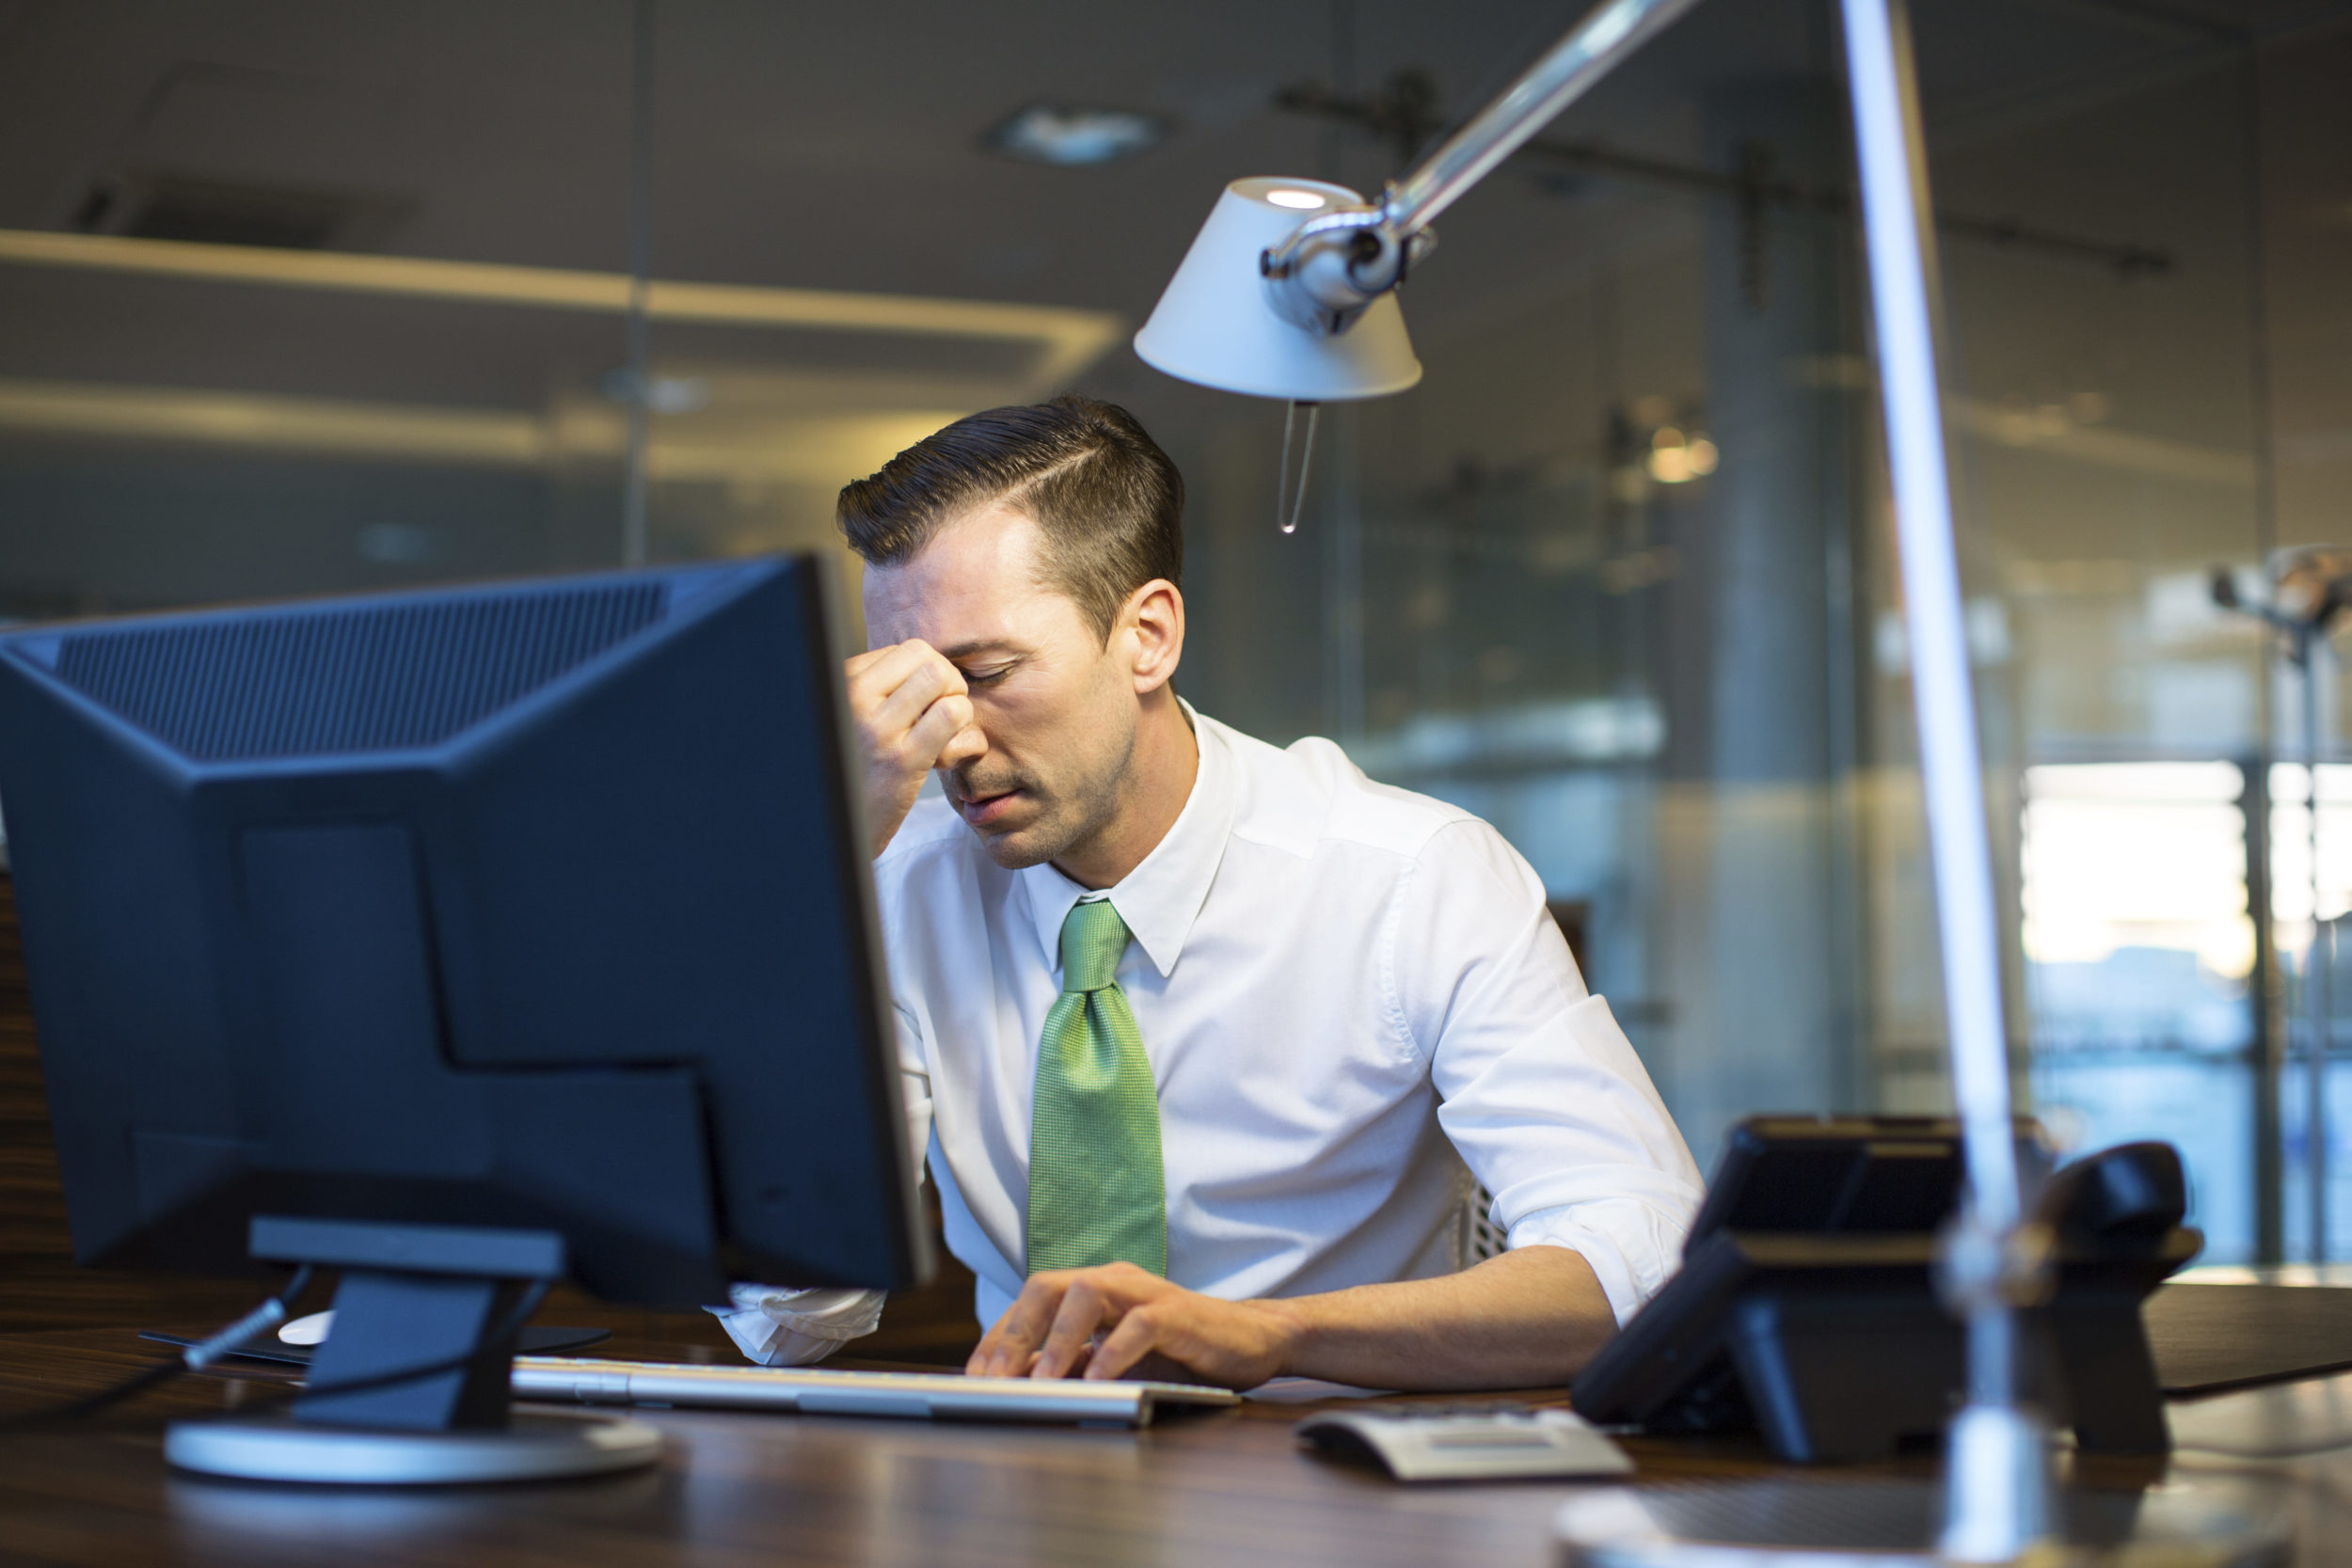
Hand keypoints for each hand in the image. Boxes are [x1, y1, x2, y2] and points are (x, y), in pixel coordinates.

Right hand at [844, 640, 981, 855]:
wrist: (840, 825)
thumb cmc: (858, 769)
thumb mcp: (856, 718)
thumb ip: (885, 690)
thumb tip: (937, 665)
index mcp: (843, 683)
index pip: (909, 651)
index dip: (930, 675)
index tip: (925, 706)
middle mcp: (854, 699)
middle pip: (929, 659)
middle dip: (949, 684)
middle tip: (943, 716)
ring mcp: (877, 728)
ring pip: (943, 680)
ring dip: (959, 706)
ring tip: (946, 735)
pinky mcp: (902, 761)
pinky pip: (952, 716)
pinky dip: (967, 733)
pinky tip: (954, 755)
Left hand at [965, 1263, 1302, 1388]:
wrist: (1251, 1342)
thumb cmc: (1181, 1353)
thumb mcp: (1117, 1362)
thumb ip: (1076, 1365)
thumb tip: (1021, 1384)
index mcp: (1095, 1288)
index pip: (1032, 1301)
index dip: (1000, 1335)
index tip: (976, 1375)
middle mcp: (1116, 1281)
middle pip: (1048, 1286)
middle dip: (1016, 1333)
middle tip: (994, 1379)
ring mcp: (1147, 1292)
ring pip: (1087, 1294)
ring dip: (1057, 1340)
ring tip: (1041, 1382)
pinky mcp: (1178, 1313)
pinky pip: (1138, 1324)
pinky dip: (1112, 1352)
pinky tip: (1098, 1380)